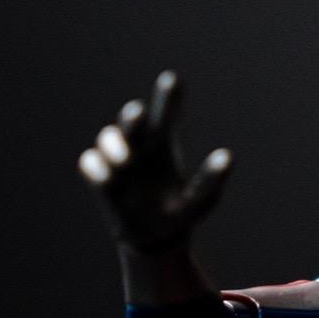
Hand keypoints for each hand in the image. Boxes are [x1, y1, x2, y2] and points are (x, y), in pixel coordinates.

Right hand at [78, 71, 231, 252]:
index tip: (171, 79)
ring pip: (109, 138)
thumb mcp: (201, 201)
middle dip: (133, 116)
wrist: (154, 238)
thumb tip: (227, 155)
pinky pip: (91, 164)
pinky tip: (104, 173)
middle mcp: (138, 144)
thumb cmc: (180, 212)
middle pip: (133, 120)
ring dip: (114, 143)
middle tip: (138, 113)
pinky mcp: (100, 177)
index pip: (165, 113)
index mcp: (163, 143)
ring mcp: (116, 159)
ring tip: (125, 158)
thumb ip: (210, 180)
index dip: (167, 96)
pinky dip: (96, 166)